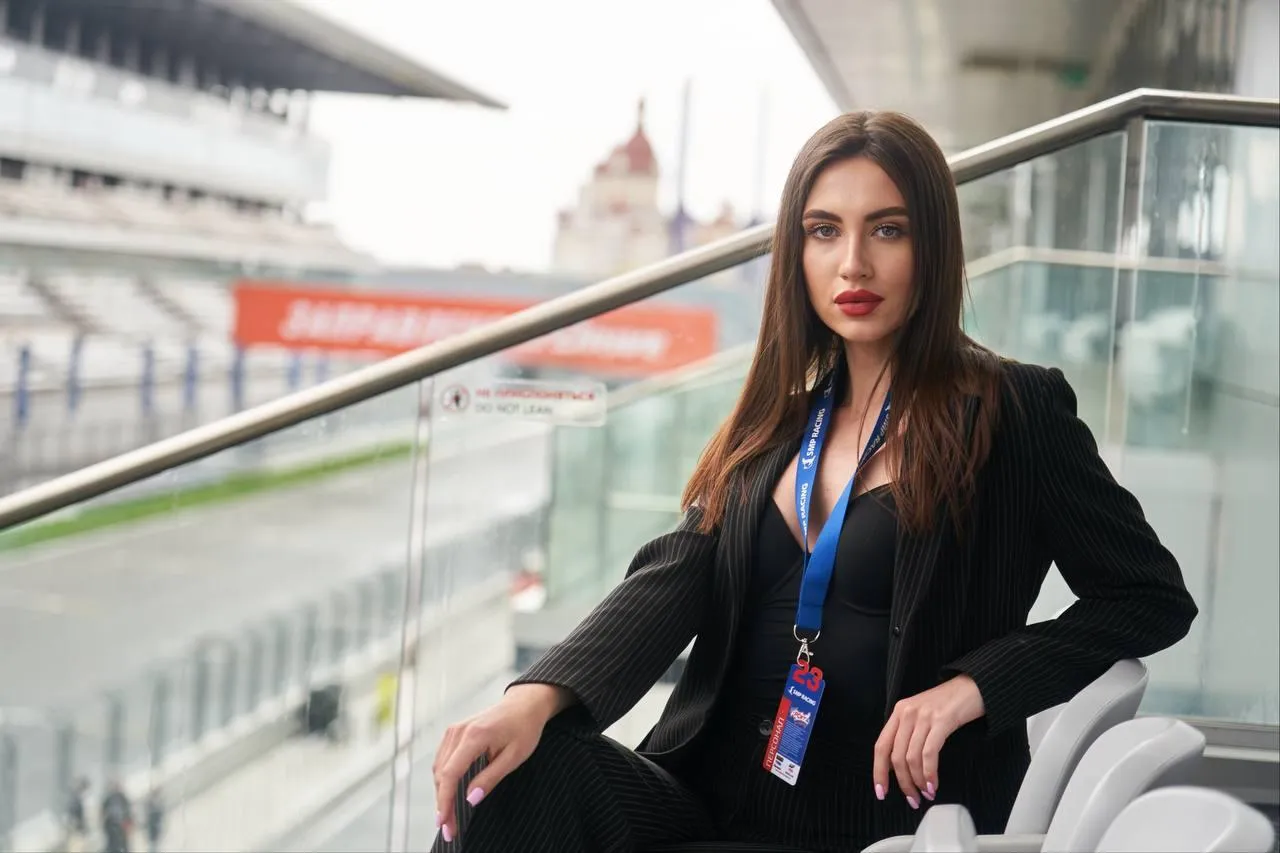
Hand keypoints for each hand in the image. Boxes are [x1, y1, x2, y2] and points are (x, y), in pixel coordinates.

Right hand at [432, 684, 571, 843]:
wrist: (524, 704)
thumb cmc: (524, 728)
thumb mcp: (514, 757)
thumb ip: (490, 778)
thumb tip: (470, 799)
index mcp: (474, 736)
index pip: (450, 774)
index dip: (445, 801)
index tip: (444, 822)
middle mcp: (458, 731)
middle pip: (441, 773)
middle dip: (442, 803)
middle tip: (448, 827)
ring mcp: (454, 730)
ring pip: (439, 768)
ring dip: (441, 792)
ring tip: (449, 815)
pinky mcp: (454, 732)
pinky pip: (443, 759)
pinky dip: (444, 779)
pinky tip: (450, 793)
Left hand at [873, 674, 984, 808]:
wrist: (973, 686)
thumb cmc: (949, 703)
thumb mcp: (921, 715)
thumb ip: (908, 735)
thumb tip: (900, 767)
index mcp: (899, 712)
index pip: (881, 746)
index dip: (879, 772)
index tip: (881, 791)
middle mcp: (907, 713)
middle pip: (896, 756)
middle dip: (903, 783)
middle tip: (912, 799)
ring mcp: (924, 716)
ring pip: (911, 758)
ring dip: (918, 782)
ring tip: (926, 793)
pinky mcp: (942, 721)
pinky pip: (929, 753)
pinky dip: (930, 773)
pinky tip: (933, 783)